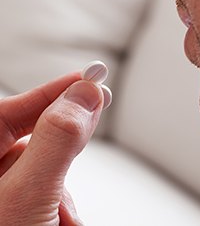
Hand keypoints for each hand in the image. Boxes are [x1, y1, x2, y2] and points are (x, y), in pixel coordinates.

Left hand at [0, 72, 104, 224]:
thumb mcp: (28, 192)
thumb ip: (57, 141)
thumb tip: (84, 96)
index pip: (17, 107)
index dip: (56, 90)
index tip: (88, 78)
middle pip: (39, 134)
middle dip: (69, 135)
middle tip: (98, 105)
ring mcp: (11, 186)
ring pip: (51, 165)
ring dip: (65, 186)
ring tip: (60, 217)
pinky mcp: (28, 202)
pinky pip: (52, 188)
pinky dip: (63, 203)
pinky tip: (60, 219)